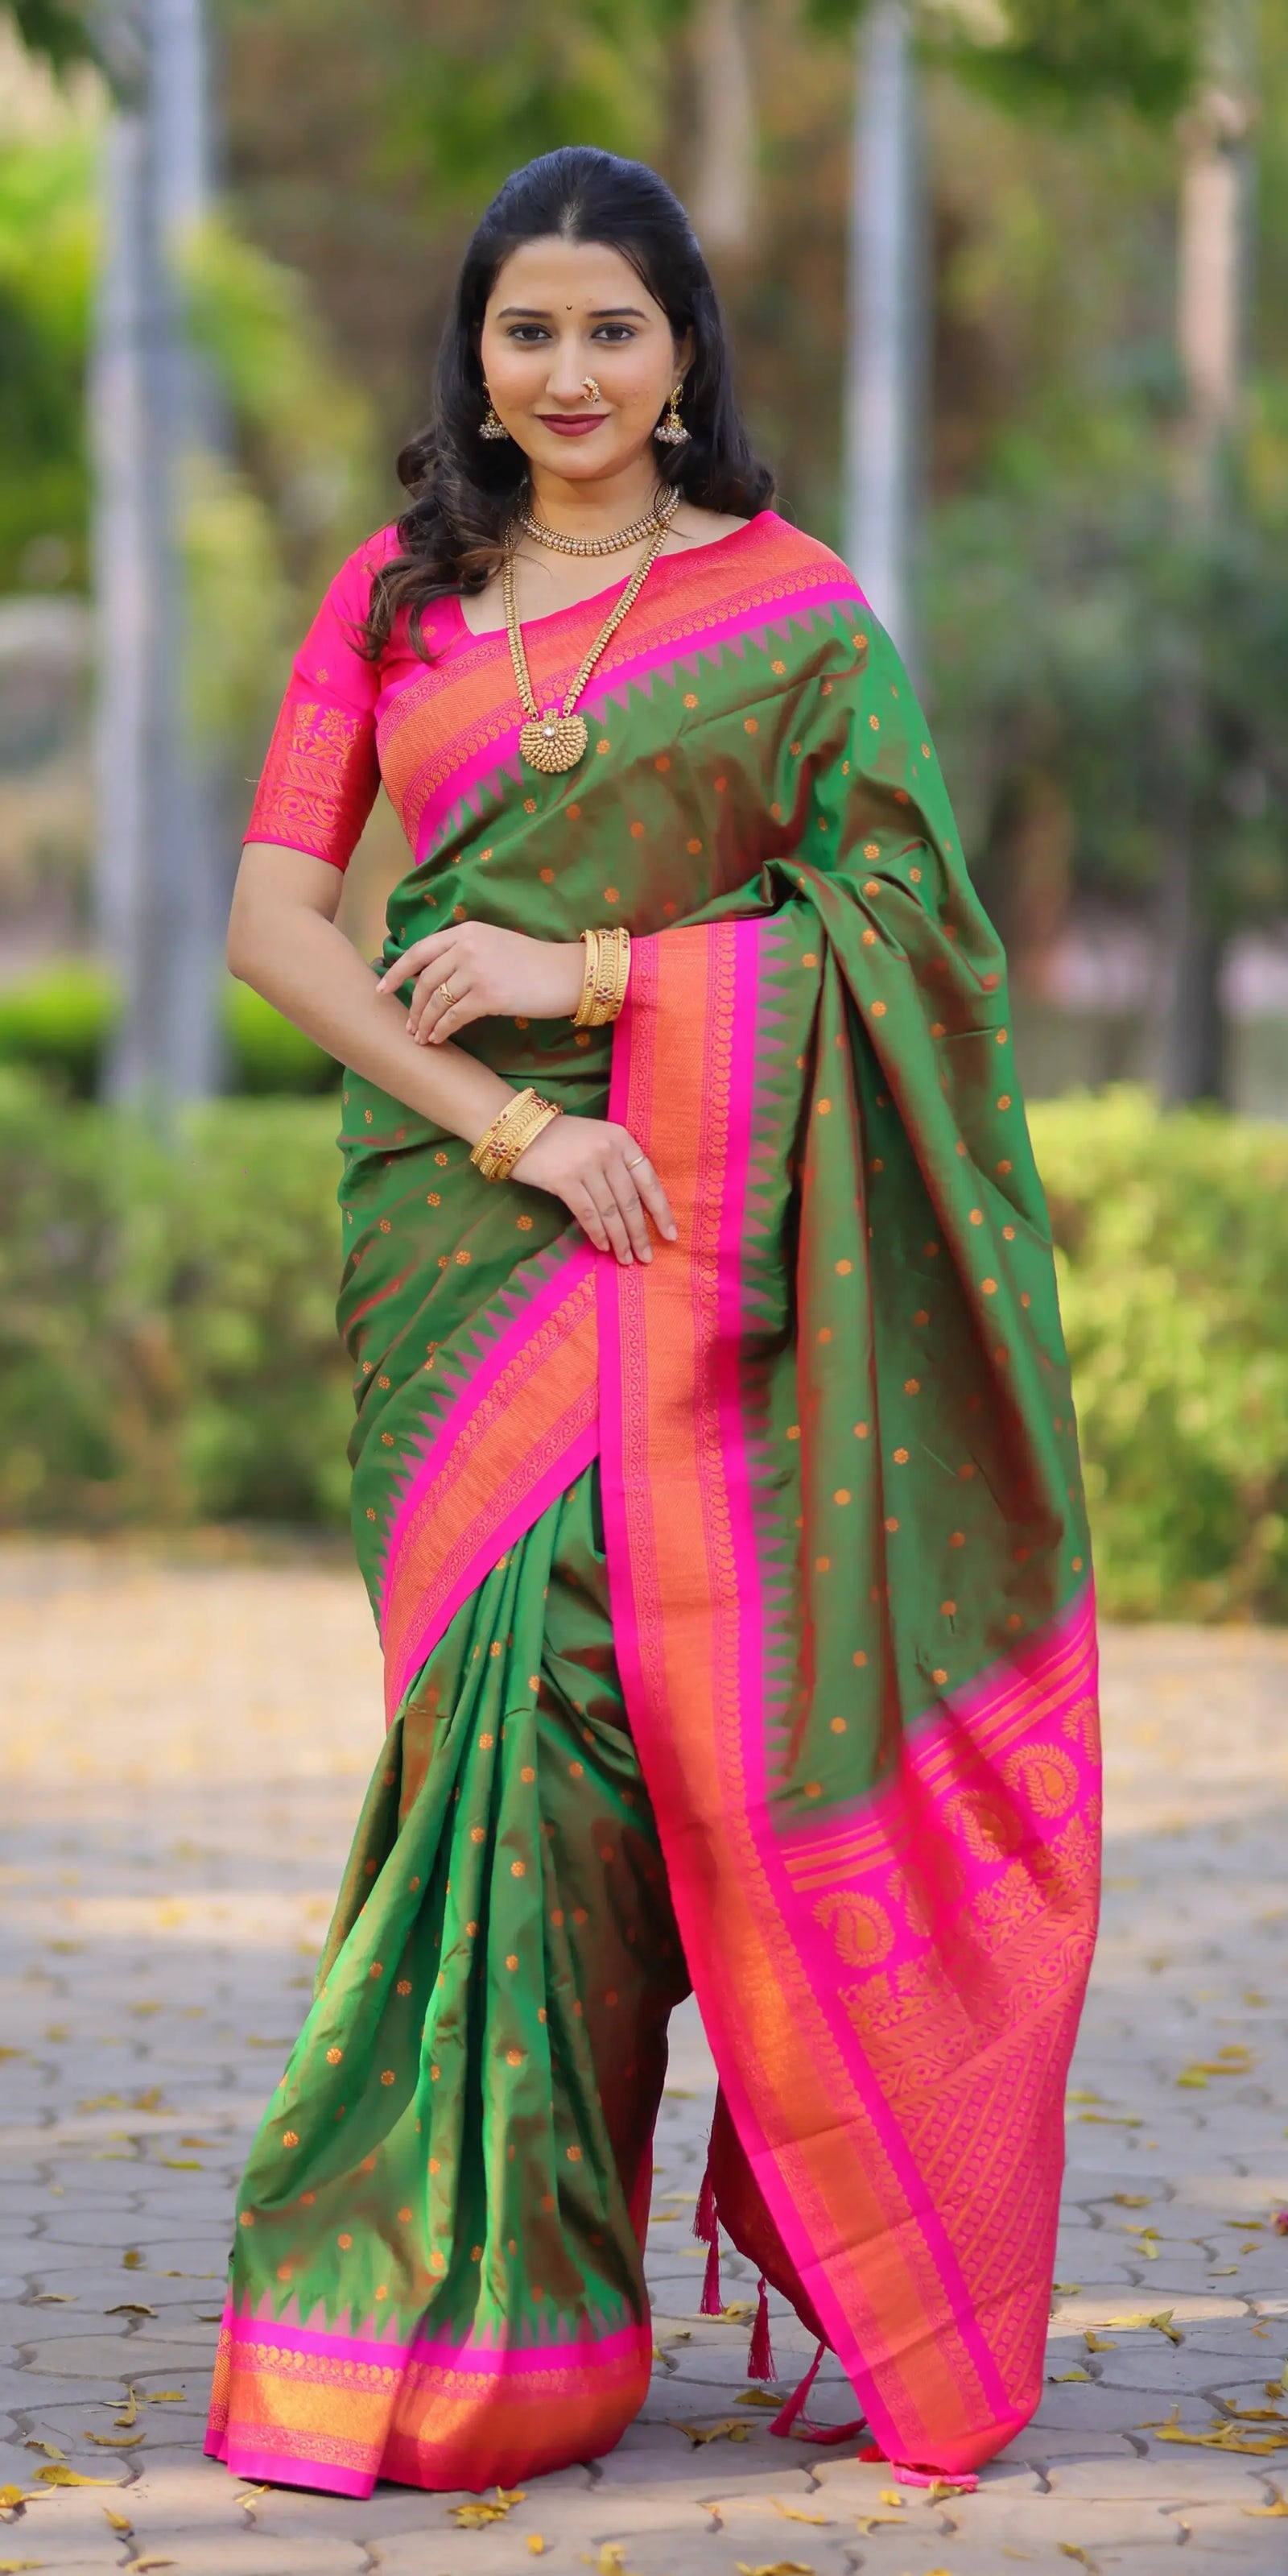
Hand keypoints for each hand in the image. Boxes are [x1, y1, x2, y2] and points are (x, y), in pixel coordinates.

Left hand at [376, 923, 583, 1043]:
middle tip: (408, 1026)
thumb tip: (433, 976)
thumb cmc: (533, 963)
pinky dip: (441, 1030)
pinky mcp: (488, 995)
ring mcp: (477, 970)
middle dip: (412, 1006)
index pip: (420, 951)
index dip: (396, 972)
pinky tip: (437, 1039)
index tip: (382, 989)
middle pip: (424, 980)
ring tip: (421, 1038)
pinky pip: (453, 1017)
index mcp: (466, 931)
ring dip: (424, 1022)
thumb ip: (464, 951)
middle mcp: (467, 947)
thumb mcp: (494, 944)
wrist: (567, 973)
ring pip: (436, 1001)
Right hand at [510, 1115, 676, 1264]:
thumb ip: (617, 1165)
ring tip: (625, 1258)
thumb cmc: (561, 1138)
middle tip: (646, 1257)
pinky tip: (603, 1246)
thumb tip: (634, 1210)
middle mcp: (608, 1151)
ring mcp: (586, 1165)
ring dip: (619, 1239)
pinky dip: (597, 1233)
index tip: (670, 1235)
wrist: (520, 1130)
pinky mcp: (564, 1180)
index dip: (661, 1211)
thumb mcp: (597, 1141)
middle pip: (630, 1201)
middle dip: (640, 1233)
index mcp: (622, 1140)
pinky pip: (587, 1214)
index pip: (649, 1180)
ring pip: (610, 1212)